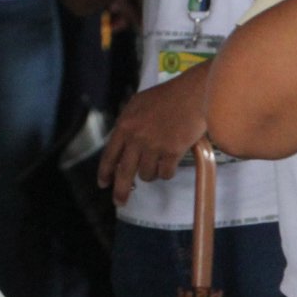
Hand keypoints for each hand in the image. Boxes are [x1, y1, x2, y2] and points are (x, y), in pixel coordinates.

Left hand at [98, 76, 203, 205]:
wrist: (193, 94)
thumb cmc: (167, 96)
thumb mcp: (138, 104)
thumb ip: (128, 123)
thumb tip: (121, 144)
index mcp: (125, 125)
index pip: (110, 154)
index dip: (105, 172)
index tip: (104, 183)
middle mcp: (137, 138)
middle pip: (124, 172)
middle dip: (120, 191)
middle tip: (119, 202)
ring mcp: (154, 146)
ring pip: (146, 175)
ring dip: (151, 172)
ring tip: (159, 160)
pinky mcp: (172, 152)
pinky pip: (165, 174)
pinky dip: (167, 171)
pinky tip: (170, 161)